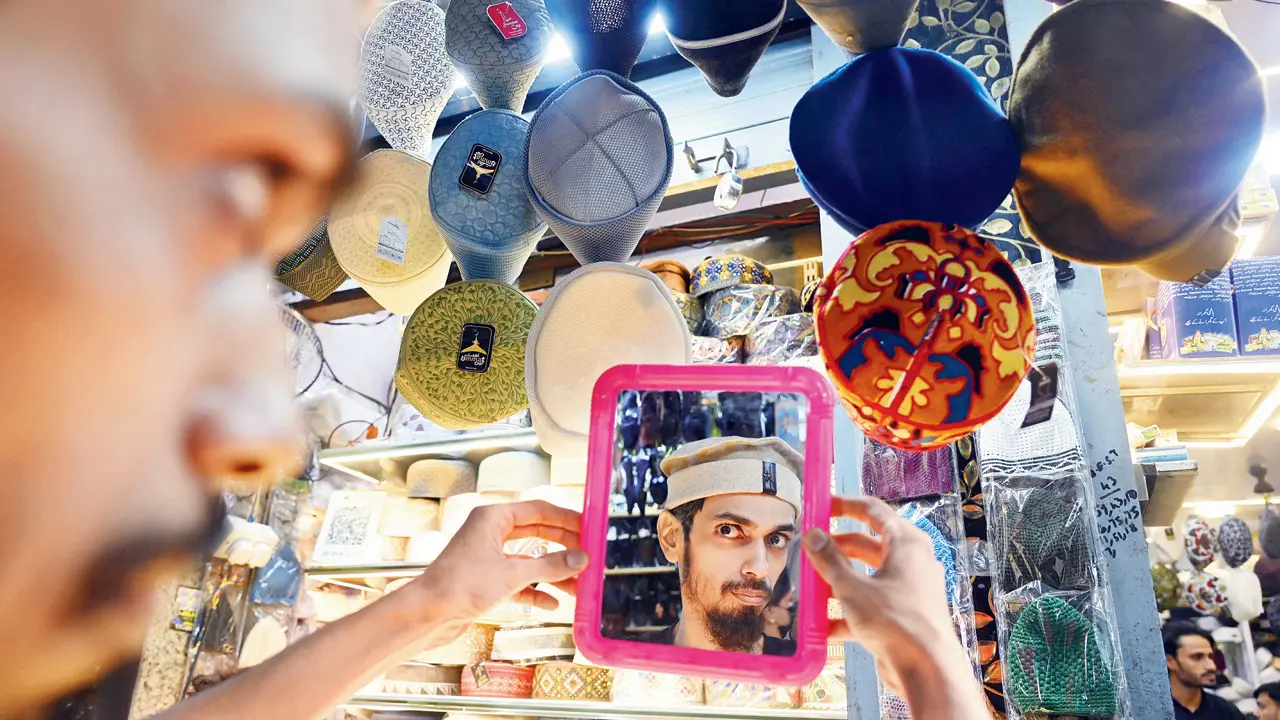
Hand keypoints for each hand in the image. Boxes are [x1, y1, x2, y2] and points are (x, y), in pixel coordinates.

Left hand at [404, 500, 587, 644]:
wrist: (427, 615)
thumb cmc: (460, 585)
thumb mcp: (512, 574)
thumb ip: (550, 566)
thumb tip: (580, 559)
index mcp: (493, 518)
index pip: (538, 509)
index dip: (566, 518)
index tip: (589, 527)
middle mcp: (490, 532)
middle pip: (536, 532)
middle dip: (563, 546)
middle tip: (588, 555)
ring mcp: (488, 557)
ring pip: (529, 559)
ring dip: (552, 571)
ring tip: (577, 584)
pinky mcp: (486, 580)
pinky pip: (518, 580)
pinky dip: (535, 590)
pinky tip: (553, 603)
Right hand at [803, 495, 952, 657]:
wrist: (926, 669)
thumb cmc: (894, 620)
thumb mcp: (852, 587)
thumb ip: (829, 560)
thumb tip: (813, 535)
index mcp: (906, 543)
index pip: (873, 510)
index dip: (845, 505)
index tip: (820, 506)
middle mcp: (912, 561)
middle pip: (868, 544)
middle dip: (837, 548)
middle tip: (809, 550)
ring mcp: (909, 590)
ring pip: (869, 576)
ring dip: (839, 581)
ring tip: (810, 586)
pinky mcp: (904, 616)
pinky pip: (872, 604)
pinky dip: (849, 611)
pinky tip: (823, 625)